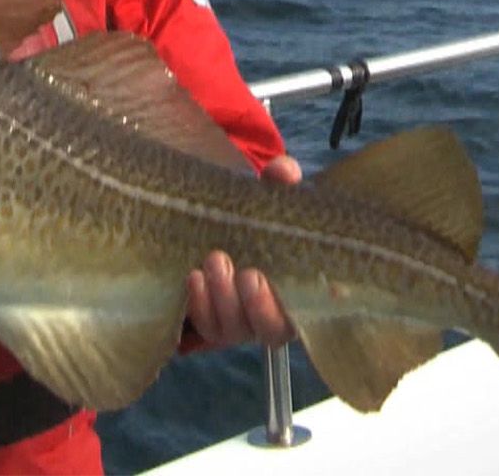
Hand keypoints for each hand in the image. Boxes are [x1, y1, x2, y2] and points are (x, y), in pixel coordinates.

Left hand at [186, 154, 302, 348]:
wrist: (216, 235)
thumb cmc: (256, 227)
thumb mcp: (268, 206)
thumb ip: (278, 188)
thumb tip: (285, 169)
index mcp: (299, 297)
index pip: (306, 316)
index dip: (295, 306)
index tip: (273, 279)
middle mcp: (270, 319)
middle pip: (269, 328)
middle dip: (256, 304)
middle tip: (246, 274)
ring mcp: (238, 325)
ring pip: (233, 328)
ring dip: (222, 299)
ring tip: (212, 263)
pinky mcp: (209, 323)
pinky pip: (204, 324)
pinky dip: (198, 304)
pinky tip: (192, 278)